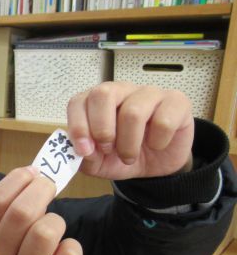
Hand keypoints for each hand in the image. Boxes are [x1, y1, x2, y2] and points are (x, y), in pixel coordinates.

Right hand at [0, 167, 82, 254]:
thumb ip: (9, 210)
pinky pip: (69, 254)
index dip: (18, 180)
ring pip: (46, 231)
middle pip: (21, 213)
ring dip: (57, 221)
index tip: (34, 173)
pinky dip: (72, 246)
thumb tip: (36, 173)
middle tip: (50, 188)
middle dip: (42, 191)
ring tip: (55, 227)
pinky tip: (64, 253)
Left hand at [67, 81, 193, 179]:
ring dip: (129, 143)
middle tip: (108, 150)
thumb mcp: (98, 163)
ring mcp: (149, 93)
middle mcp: (121, 90)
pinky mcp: (176, 102)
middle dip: (102, 129)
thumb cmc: (122, 156)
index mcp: (96, 102)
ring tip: (129, 156)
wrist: (157, 164)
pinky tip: (157, 145)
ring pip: (133, 112)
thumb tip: (82, 150)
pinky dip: (157, 142)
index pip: (79, 101)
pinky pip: (163, 121)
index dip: (78, 126)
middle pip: (103, 94)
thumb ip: (85, 157)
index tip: (85, 150)